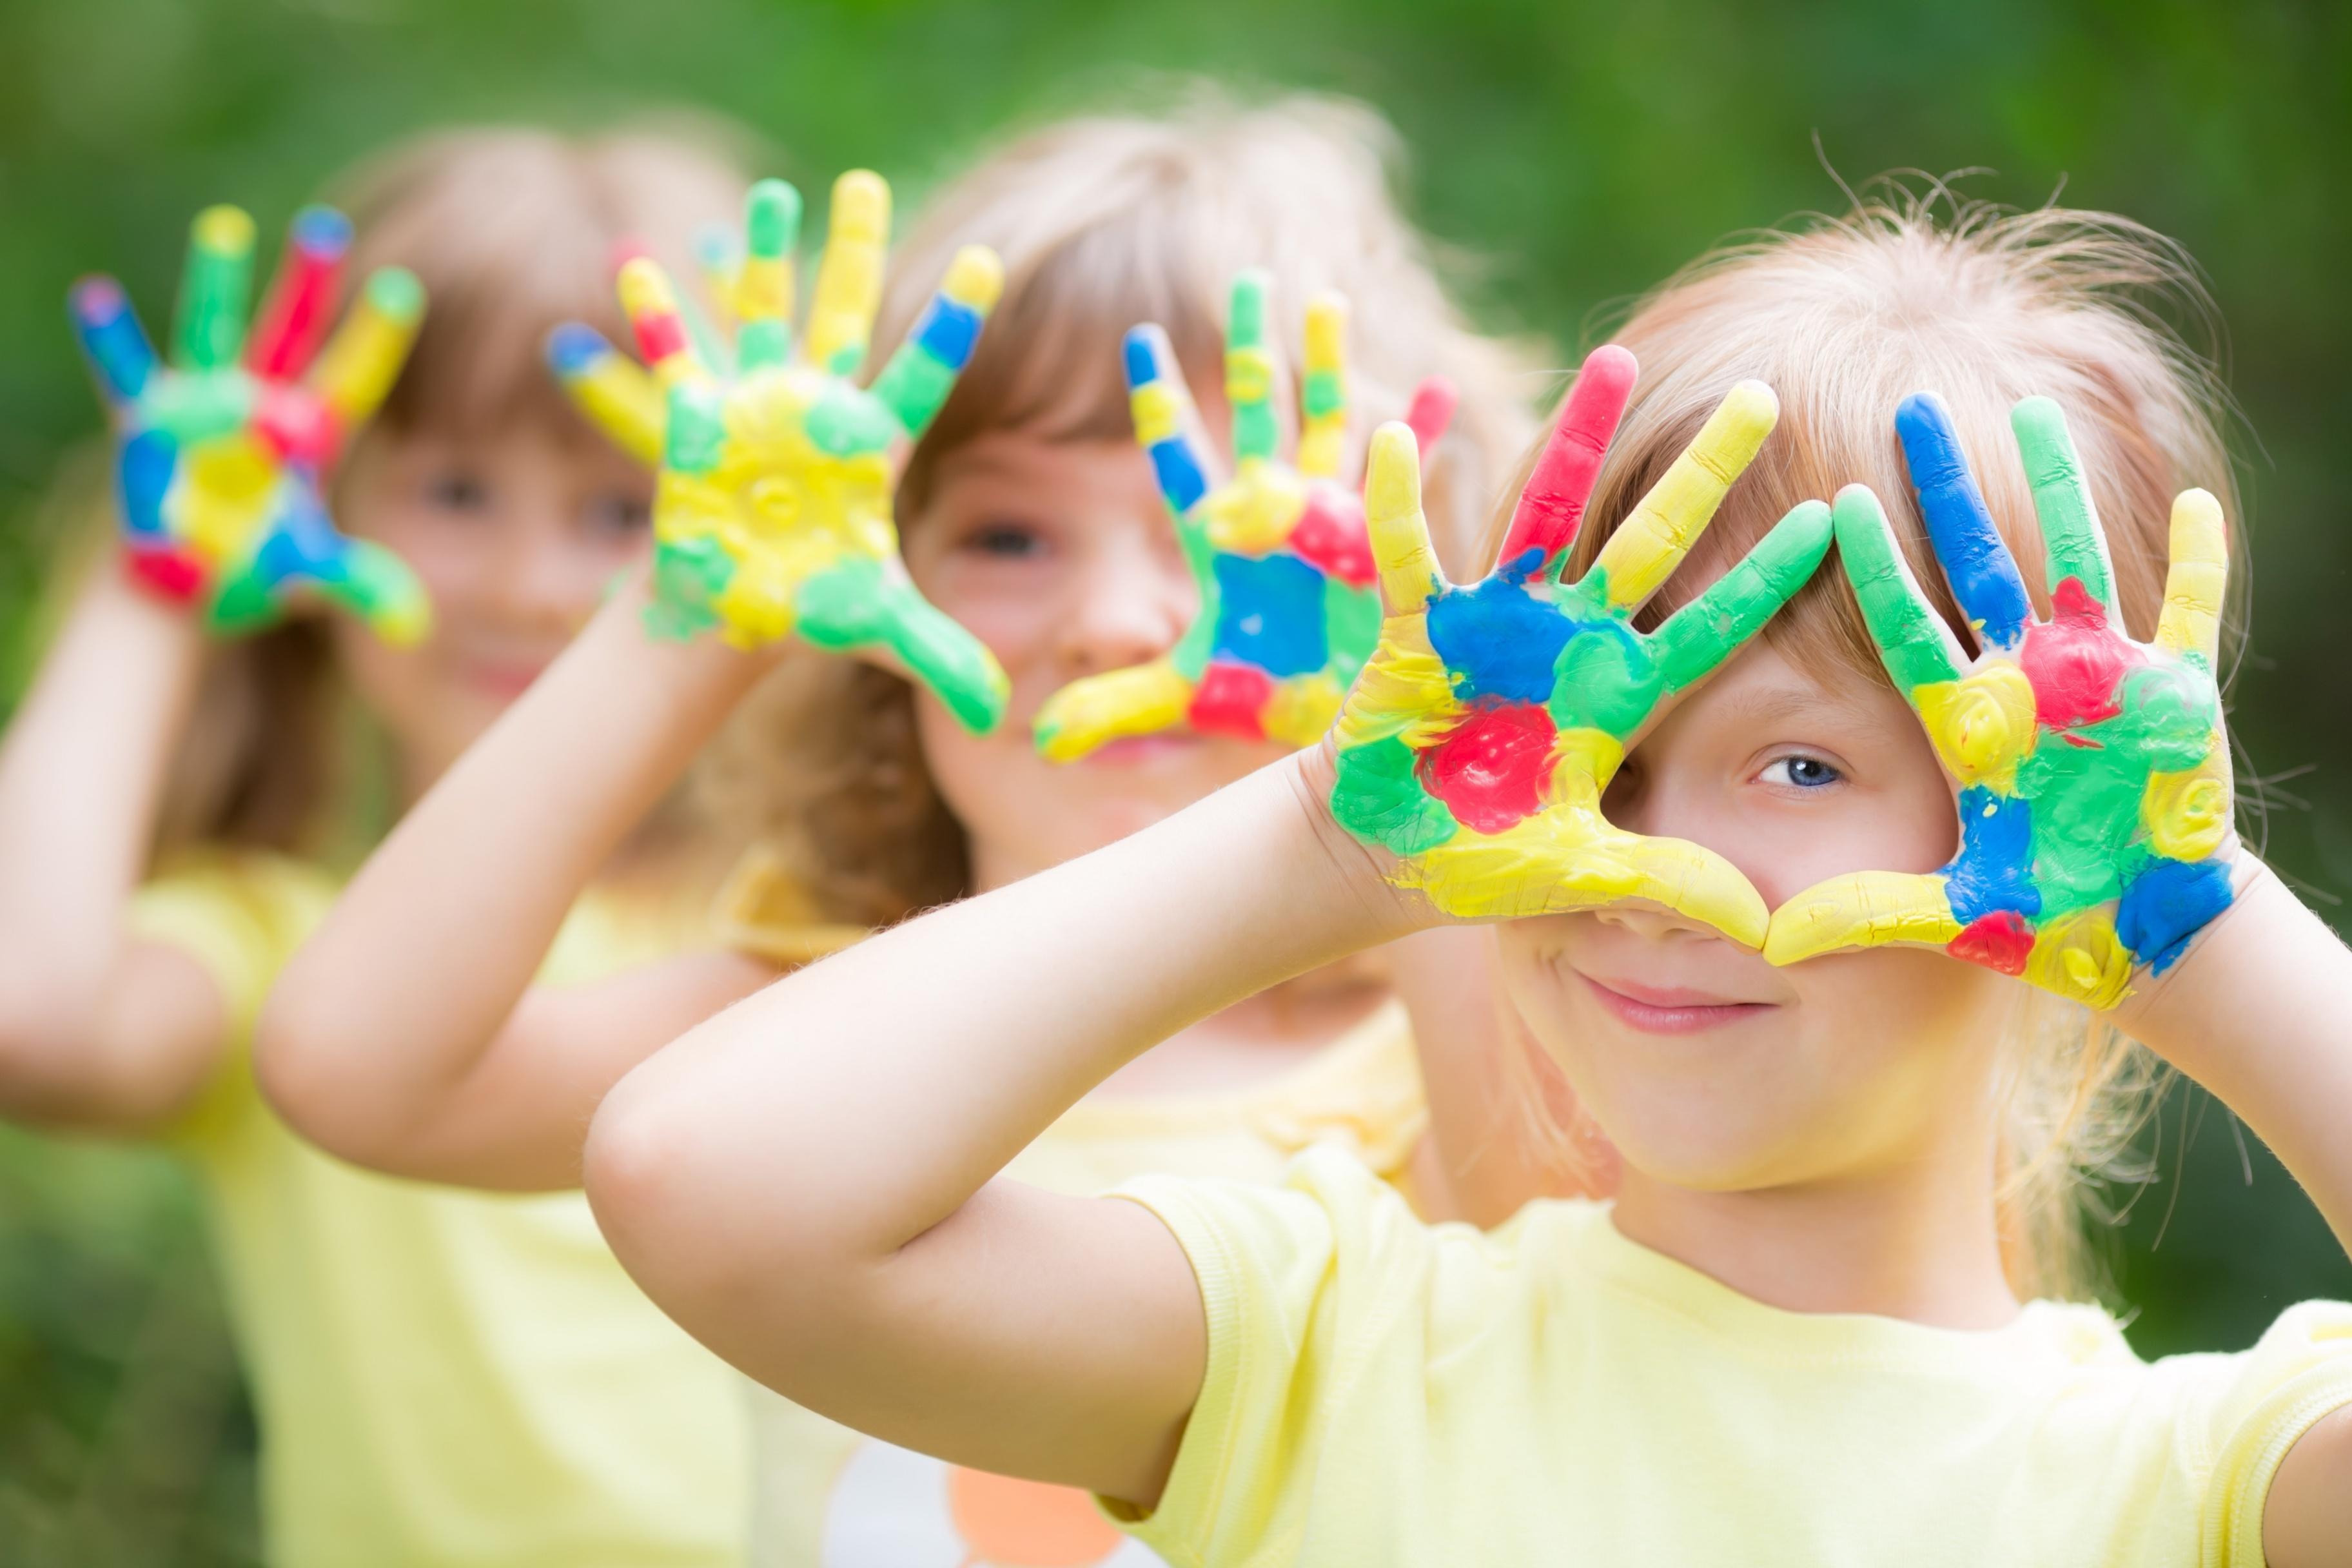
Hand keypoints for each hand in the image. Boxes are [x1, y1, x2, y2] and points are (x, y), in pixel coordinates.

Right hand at [68, 205, 428, 640]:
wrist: (184, 581)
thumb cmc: (253, 567)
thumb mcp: (308, 574)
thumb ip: (360, 585)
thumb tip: (414, 625)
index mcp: (307, 435)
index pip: (353, 379)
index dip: (375, 338)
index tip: (404, 288)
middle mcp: (258, 404)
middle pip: (291, 332)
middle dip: (309, 284)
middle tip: (328, 226)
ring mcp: (200, 405)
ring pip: (211, 329)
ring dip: (217, 282)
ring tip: (228, 226)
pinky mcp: (145, 422)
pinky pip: (124, 373)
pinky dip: (112, 340)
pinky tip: (96, 297)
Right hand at [548, 172, 1009, 732]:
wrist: (734, 614)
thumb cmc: (808, 610)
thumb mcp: (878, 630)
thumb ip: (941, 657)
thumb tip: (1001, 712)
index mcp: (869, 444)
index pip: (924, 369)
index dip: (952, 319)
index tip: (989, 261)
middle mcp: (816, 411)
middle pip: (848, 315)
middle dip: (858, 251)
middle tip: (869, 182)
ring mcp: (756, 409)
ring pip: (764, 314)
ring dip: (761, 256)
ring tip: (770, 195)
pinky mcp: (698, 424)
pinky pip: (675, 359)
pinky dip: (656, 315)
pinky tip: (640, 262)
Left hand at [1031, 272, 1456, 760]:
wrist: (1329, 724)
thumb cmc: (1257, 698)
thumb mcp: (1181, 697)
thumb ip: (1112, 704)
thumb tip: (1039, 737)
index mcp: (1221, 538)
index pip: (1181, 456)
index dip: (1163, 402)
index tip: (1140, 338)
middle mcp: (1274, 513)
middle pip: (1258, 414)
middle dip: (1251, 351)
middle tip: (1246, 284)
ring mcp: (1332, 520)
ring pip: (1326, 424)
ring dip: (1327, 368)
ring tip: (1323, 301)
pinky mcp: (1382, 542)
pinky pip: (1405, 479)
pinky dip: (1421, 435)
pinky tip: (1436, 387)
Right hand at [1328, 347, 1830, 943]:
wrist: (1382, 858)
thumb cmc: (1480, 866)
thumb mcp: (1579, 879)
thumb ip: (1665, 885)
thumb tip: (1764, 929)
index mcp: (1616, 699)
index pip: (1712, 630)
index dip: (1770, 579)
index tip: (1835, 519)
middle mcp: (1568, 645)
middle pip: (1651, 542)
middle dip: (1705, 471)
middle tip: (1763, 393)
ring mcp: (1496, 626)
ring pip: (1547, 514)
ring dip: (1579, 440)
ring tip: (1615, 357)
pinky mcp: (1420, 628)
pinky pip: (1409, 554)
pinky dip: (1400, 502)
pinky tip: (1399, 438)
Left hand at [1763, 394, 2235, 1008]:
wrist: (2136, 932)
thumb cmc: (2041, 916)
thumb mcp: (1951, 916)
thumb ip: (1866, 916)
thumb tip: (1770, 943)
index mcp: (1967, 723)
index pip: (1903, 626)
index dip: (1871, 564)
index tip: (1833, 500)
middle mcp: (2025, 682)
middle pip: (1976, 563)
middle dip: (1945, 487)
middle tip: (1912, 408)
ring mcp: (2101, 678)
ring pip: (2073, 557)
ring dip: (2058, 486)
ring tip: (2034, 409)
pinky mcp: (2177, 695)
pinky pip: (2189, 612)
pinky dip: (2198, 561)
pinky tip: (2197, 501)